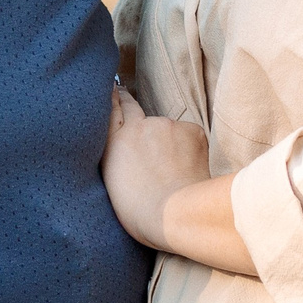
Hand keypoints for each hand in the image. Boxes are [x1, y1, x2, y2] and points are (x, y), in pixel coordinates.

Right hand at [102, 88, 213, 250]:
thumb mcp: (113, 182)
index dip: (114, 97)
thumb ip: (118, 156)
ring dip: (168, 141)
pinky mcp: (191, 129)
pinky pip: (189, 135)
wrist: (176, 214)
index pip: (112, 108)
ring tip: (171, 169)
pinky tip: (188, 168)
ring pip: (167, 129)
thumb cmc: (141, 212)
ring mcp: (166, 125)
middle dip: (134, 108)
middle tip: (136, 116)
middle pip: (136, 109)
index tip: (114, 89)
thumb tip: (127, 149)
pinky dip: (189, 148)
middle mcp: (139, 126)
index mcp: (115, 142)